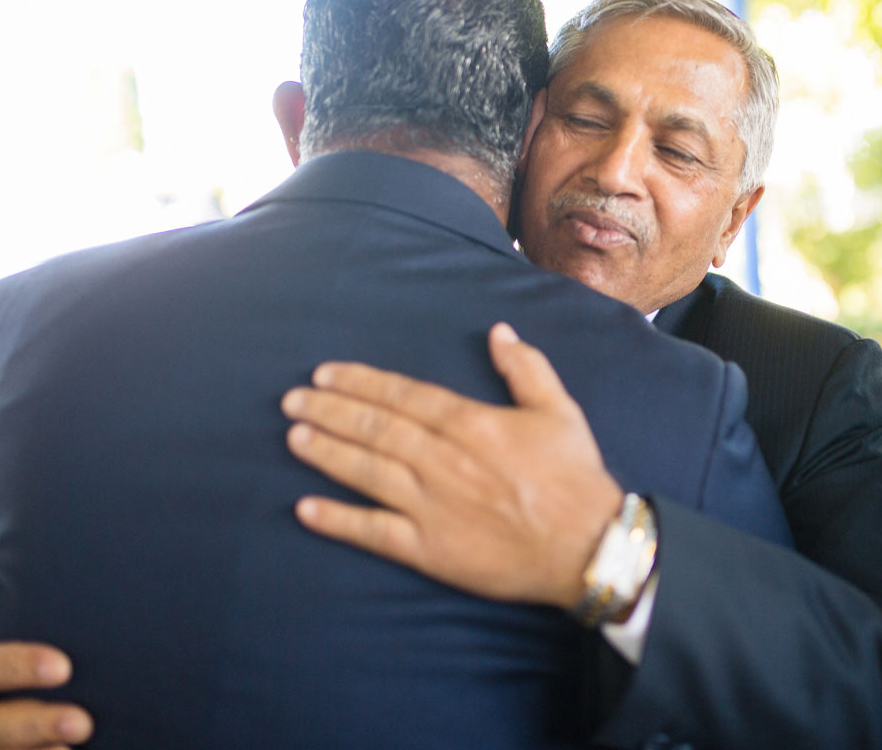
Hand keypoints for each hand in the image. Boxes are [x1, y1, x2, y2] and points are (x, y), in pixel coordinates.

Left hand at [282, 322, 624, 610]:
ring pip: (367, 472)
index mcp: (472, 423)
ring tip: (293, 437)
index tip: (326, 375)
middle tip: (292, 400)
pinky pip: (374, 532)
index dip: (361, 383)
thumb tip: (498, 331)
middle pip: (376, 429)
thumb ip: (526, 368)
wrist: (588, 547)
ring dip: (327, 453)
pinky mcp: (430, 550)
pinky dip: (338, 520)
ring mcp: (433, 506)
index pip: (403, 396)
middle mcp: (444, 461)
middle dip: (330, 411)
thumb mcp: (559, 410)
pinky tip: (306, 509)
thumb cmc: (575, 477)